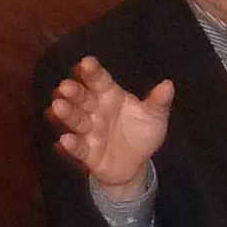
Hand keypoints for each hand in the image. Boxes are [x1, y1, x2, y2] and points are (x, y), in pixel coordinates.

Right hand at [49, 57, 172, 197]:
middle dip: (73, 92)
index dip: (92, 72)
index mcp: (111, 96)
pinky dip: (71, 145)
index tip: (86, 62)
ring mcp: (89, 132)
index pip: (100, 81)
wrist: (136, 164)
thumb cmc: (141, 133)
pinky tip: (64, 140)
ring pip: (75, 120)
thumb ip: (159, 102)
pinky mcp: (87, 153)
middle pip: (83, 98)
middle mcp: (96, 111)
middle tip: (65, 86)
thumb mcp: (155, 117)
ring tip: (57, 107)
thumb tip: (168, 84)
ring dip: (66, 114)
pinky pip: (78, 148)